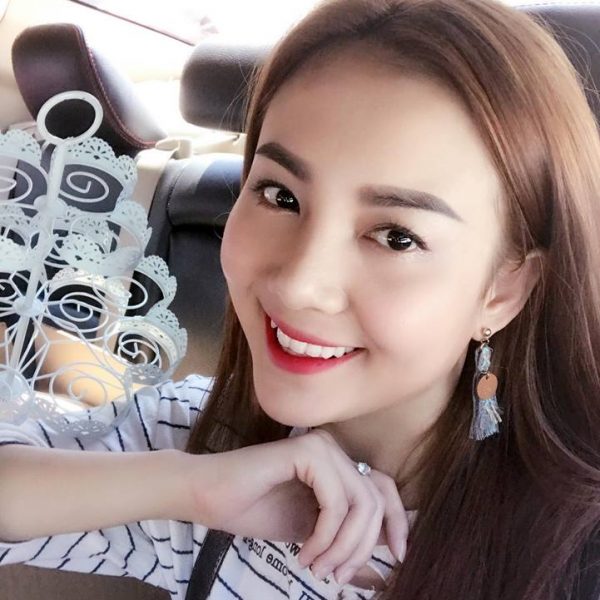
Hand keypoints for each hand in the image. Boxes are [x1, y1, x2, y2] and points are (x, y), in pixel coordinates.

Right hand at [185, 429, 409, 584]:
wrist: (208, 496)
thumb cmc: (254, 510)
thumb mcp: (312, 533)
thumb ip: (344, 538)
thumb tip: (384, 566)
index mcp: (338, 465)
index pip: (384, 490)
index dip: (398, 523)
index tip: (395, 558)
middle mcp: (334, 450)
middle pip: (377, 500)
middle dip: (363, 546)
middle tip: (337, 576)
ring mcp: (321, 447)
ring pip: (361, 503)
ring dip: (343, 546)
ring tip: (318, 568)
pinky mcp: (307, 451)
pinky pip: (336, 502)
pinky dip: (325, 536)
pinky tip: (304, 553)